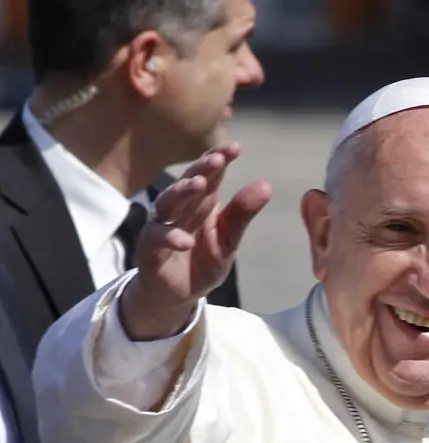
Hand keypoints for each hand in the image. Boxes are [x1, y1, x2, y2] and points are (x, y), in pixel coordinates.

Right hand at [120, 144, 270, 341]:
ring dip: (182, 192)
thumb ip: (242, 215)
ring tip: (200, 186)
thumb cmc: (201, 262)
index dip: (220, 158)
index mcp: (202, 203)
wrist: (177, 295)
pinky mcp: (149, 247)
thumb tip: (266, 185)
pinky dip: (170, 237)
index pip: (210, 174)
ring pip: (168, 202)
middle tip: (218, 159)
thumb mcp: (228, 241)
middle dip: (202, 169)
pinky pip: (156, 237)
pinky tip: (185, 241)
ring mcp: (162, 224)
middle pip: (188, 182)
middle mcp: (181, 208)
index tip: (236, 147)